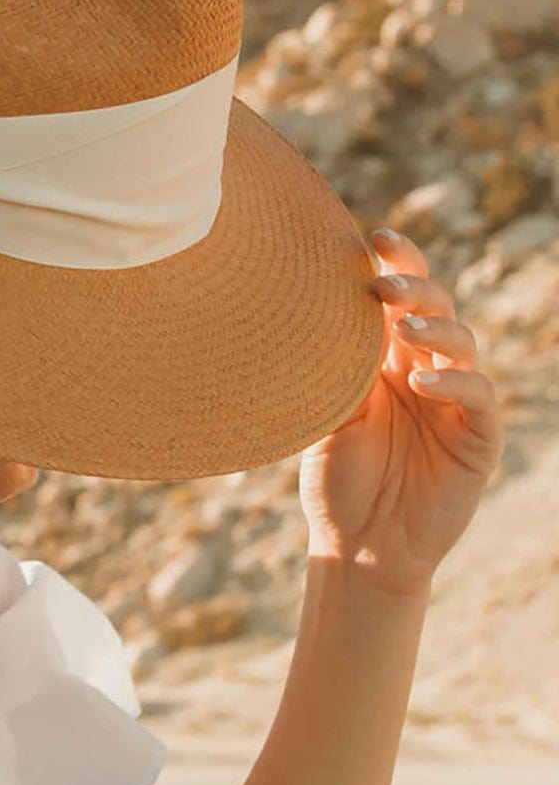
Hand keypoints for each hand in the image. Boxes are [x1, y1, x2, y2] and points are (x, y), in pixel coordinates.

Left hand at [298, 227, 502, 593]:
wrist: (359, 547)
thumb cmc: (336, 482)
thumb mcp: (325, 418)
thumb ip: (331, 368)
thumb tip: (304, 309)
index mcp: (388, 358)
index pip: (400, 298)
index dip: (398, 262)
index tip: (374, 236)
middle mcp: (426, 369)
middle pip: (435, 308)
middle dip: (414, 287)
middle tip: (383, 282)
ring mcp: (457, 401)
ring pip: (461, 343)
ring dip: (434, 329)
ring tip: (403, 327)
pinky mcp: (480, 437)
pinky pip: (477, 397)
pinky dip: (453, 383)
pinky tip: (422, 382)